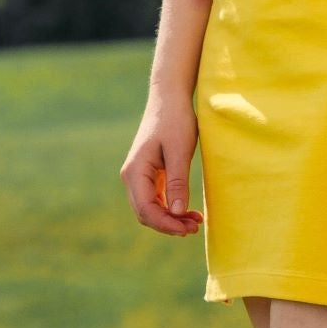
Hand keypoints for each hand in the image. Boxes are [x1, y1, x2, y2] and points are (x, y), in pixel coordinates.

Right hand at [121, 93, 203, 235]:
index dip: (166, 224)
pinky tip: (188, 211)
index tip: (188, 229)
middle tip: (195, 227)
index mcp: (135, 171)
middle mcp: (131, 176)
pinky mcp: (147, 174)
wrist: (169, 98)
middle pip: (146, 213)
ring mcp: (138, 176)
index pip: (146, 210)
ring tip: (195, 221)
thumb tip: (177, 213)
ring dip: (171, 218)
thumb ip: (178, 183)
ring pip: (150, 208)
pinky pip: (155, 199)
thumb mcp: (180, 152)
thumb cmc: (176, 120)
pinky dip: (170, 207)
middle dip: (169, 224)